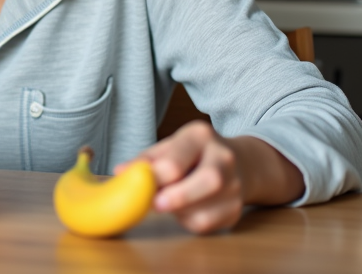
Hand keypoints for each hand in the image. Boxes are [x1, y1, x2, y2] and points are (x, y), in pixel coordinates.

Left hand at [124, 121, 303, 234]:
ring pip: (206, 210)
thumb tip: (121, 173)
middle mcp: (224, 158)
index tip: (139, 187)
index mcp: (201, 135)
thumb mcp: (170, 146)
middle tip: (155, 204)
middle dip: (178, 197)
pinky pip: (207, 225)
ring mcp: (235, 186)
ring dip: (180, 213)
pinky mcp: (235, 210)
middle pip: (209, 180)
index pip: (177, 160)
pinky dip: (189, 221)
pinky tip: (185, 209)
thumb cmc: (193, 155)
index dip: (155, 178)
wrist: (240, 163)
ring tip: (170, 202)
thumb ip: (147, 160)